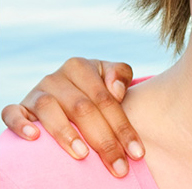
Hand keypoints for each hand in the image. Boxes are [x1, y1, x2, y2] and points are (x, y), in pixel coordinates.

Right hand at [0, 57, 142, 176]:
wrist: (68, 90)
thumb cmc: (95, 89)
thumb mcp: (112, 77)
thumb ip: (120, 75)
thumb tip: (116, 91)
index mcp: (81, 67)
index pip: (107, 100)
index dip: (123, 128)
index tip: (137, 153)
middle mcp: (57, 78)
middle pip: (83, 109)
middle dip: (104, 141)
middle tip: (118, 166)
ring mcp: (36, 92)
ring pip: (49, 109)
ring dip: (66, 133)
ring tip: (82, 154)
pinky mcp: (19, 107)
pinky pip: (12, 113)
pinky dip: (20, 124)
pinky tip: (34, 138)